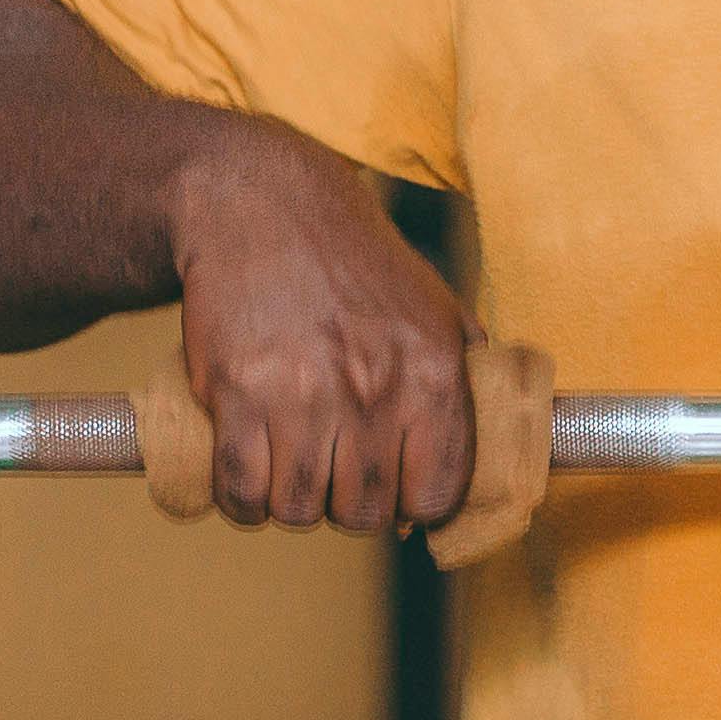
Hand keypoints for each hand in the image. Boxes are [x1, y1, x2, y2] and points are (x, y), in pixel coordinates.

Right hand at [164, 119, 473, 532]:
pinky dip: (242, 501)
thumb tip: (484, 461)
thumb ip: (468, 381)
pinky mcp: (236, 391)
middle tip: (336, 476)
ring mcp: (301, 393)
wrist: (264, 206)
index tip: (397, 491)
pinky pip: (240, 489)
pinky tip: (250, 478)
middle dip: (350, 507)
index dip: (416, 505)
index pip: (437, 494)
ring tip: (293, 470)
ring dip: (294, 504)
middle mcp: (373, 388)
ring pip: (300, 509)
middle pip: (365, 513)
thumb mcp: (437, 307)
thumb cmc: (357, 264)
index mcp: (433, 372)